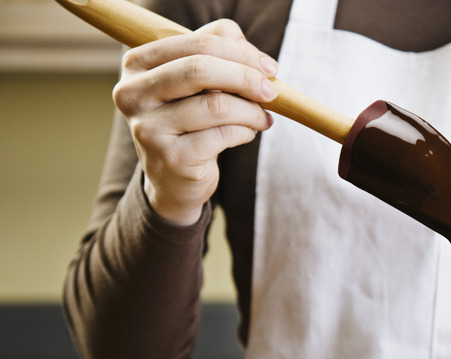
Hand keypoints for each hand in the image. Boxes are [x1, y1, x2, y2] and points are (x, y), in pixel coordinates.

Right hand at [113, 19, 277, 224]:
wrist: (174, 177)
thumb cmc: (189, 118)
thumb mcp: (198, 79)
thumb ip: (217, 48)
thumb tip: (244, 44)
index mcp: (137, 64)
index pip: (196, 44)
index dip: (240, 53)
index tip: (269, 67)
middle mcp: (133, 94)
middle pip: (200, 70)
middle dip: (247, 78)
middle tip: (272, 92)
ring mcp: (149, 128)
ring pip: (216, 105)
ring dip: (251, 111)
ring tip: (262, 118)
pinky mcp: (172, 158)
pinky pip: (223, 135)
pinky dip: (245, 132)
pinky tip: (247, 134)